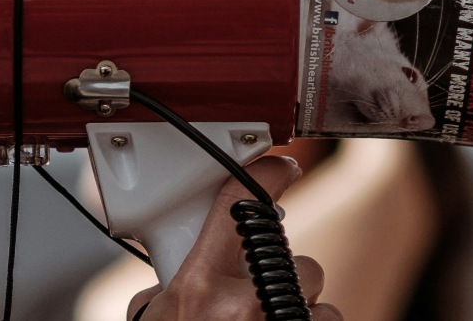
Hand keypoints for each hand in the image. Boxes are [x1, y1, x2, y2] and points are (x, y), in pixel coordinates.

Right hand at [127, 156, 343, 319]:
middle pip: (292, 260)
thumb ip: (173, 282)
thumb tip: (184, 259)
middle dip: (280, 277)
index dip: (266, 175)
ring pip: (317, 300)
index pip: (237, 205)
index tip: (282, 166)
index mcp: (197, 287)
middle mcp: (243, 306)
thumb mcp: (154, 317)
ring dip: (298, 314)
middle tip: (255, 301)